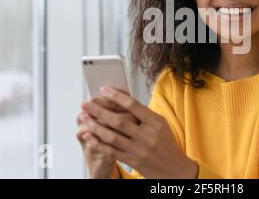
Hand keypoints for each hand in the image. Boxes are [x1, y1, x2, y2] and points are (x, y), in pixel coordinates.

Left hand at [81, 87, 197, 178]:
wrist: (175, 170)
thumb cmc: (167, 144)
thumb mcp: (161, 125)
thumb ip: (144, 115)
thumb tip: (123, 101)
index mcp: (155, 122)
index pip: (132, 105)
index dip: (116, 96)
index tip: (103, 90)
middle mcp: (147, 135)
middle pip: (118, 120)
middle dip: (99, 111)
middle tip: (86, 104)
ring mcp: (139, 150)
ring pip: (112, 136)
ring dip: (94, 126)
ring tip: (84, 118)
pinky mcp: (133, 161)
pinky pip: (111, 151)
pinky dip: (98, 143)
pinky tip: (89, 135)